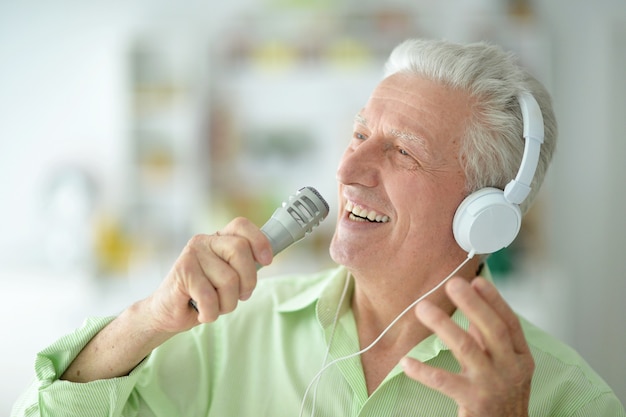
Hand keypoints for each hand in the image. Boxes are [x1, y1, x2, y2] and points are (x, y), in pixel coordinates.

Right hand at [145, 217, 272, 334]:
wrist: (168, 312)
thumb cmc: (203, 295)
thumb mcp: (228, 277)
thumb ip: (243, 266)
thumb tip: (267, 258)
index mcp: (218, 239)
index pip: (241, 225)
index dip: (259, 240)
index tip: (267, 261)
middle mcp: (204, 241)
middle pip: (240, 250)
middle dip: (248, 281)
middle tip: (240, 296)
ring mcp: (192, 254)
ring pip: (229, 280)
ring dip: (227, 303)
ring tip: (214, 305)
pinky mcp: (182, 272)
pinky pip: (210, 297)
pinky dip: (211, 313)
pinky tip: (202, 312)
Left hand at [400, 277, 533, 416]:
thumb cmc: (501, 396)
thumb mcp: (503, 365)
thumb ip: (488, 339)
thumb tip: (471, 305)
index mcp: (520, 357)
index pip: (509, 322)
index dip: (494, 300)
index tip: (476, 280)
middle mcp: (512, 369)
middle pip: (493, 330)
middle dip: (472, 304)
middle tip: (452, 283)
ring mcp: (493, 386)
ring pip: (467, 349)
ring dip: (443, 325)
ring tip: (423, 308)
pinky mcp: (475, 403)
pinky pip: (445, 382)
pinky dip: (424, 371)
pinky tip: (406, 362)